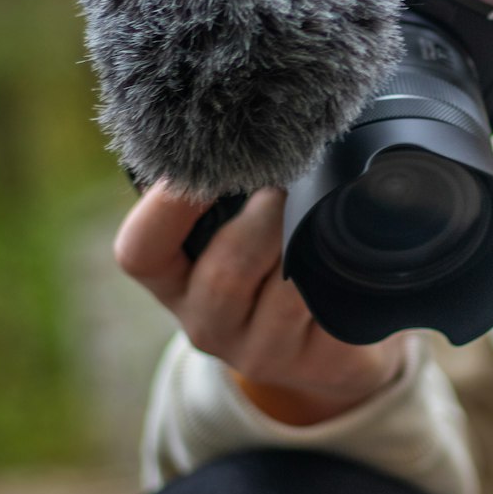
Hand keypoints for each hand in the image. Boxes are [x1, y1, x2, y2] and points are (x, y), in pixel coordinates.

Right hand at [115, 182, 406, 424]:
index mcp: (174, 281)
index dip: (165, 205)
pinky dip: (344, 272)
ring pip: (287, 295)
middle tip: (291, 182)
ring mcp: (260, 351)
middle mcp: (208, 323)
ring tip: (328, 210)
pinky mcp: (316, 364)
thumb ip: (229, 187)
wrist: (333, 338)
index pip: (140, 251)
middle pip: (224, 276)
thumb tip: (255, 129)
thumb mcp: (237, 225)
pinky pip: (334, 312)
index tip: (206, 162)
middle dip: (263, 219)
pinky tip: (351, 250)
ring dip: (311, 243)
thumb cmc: (278, 257)